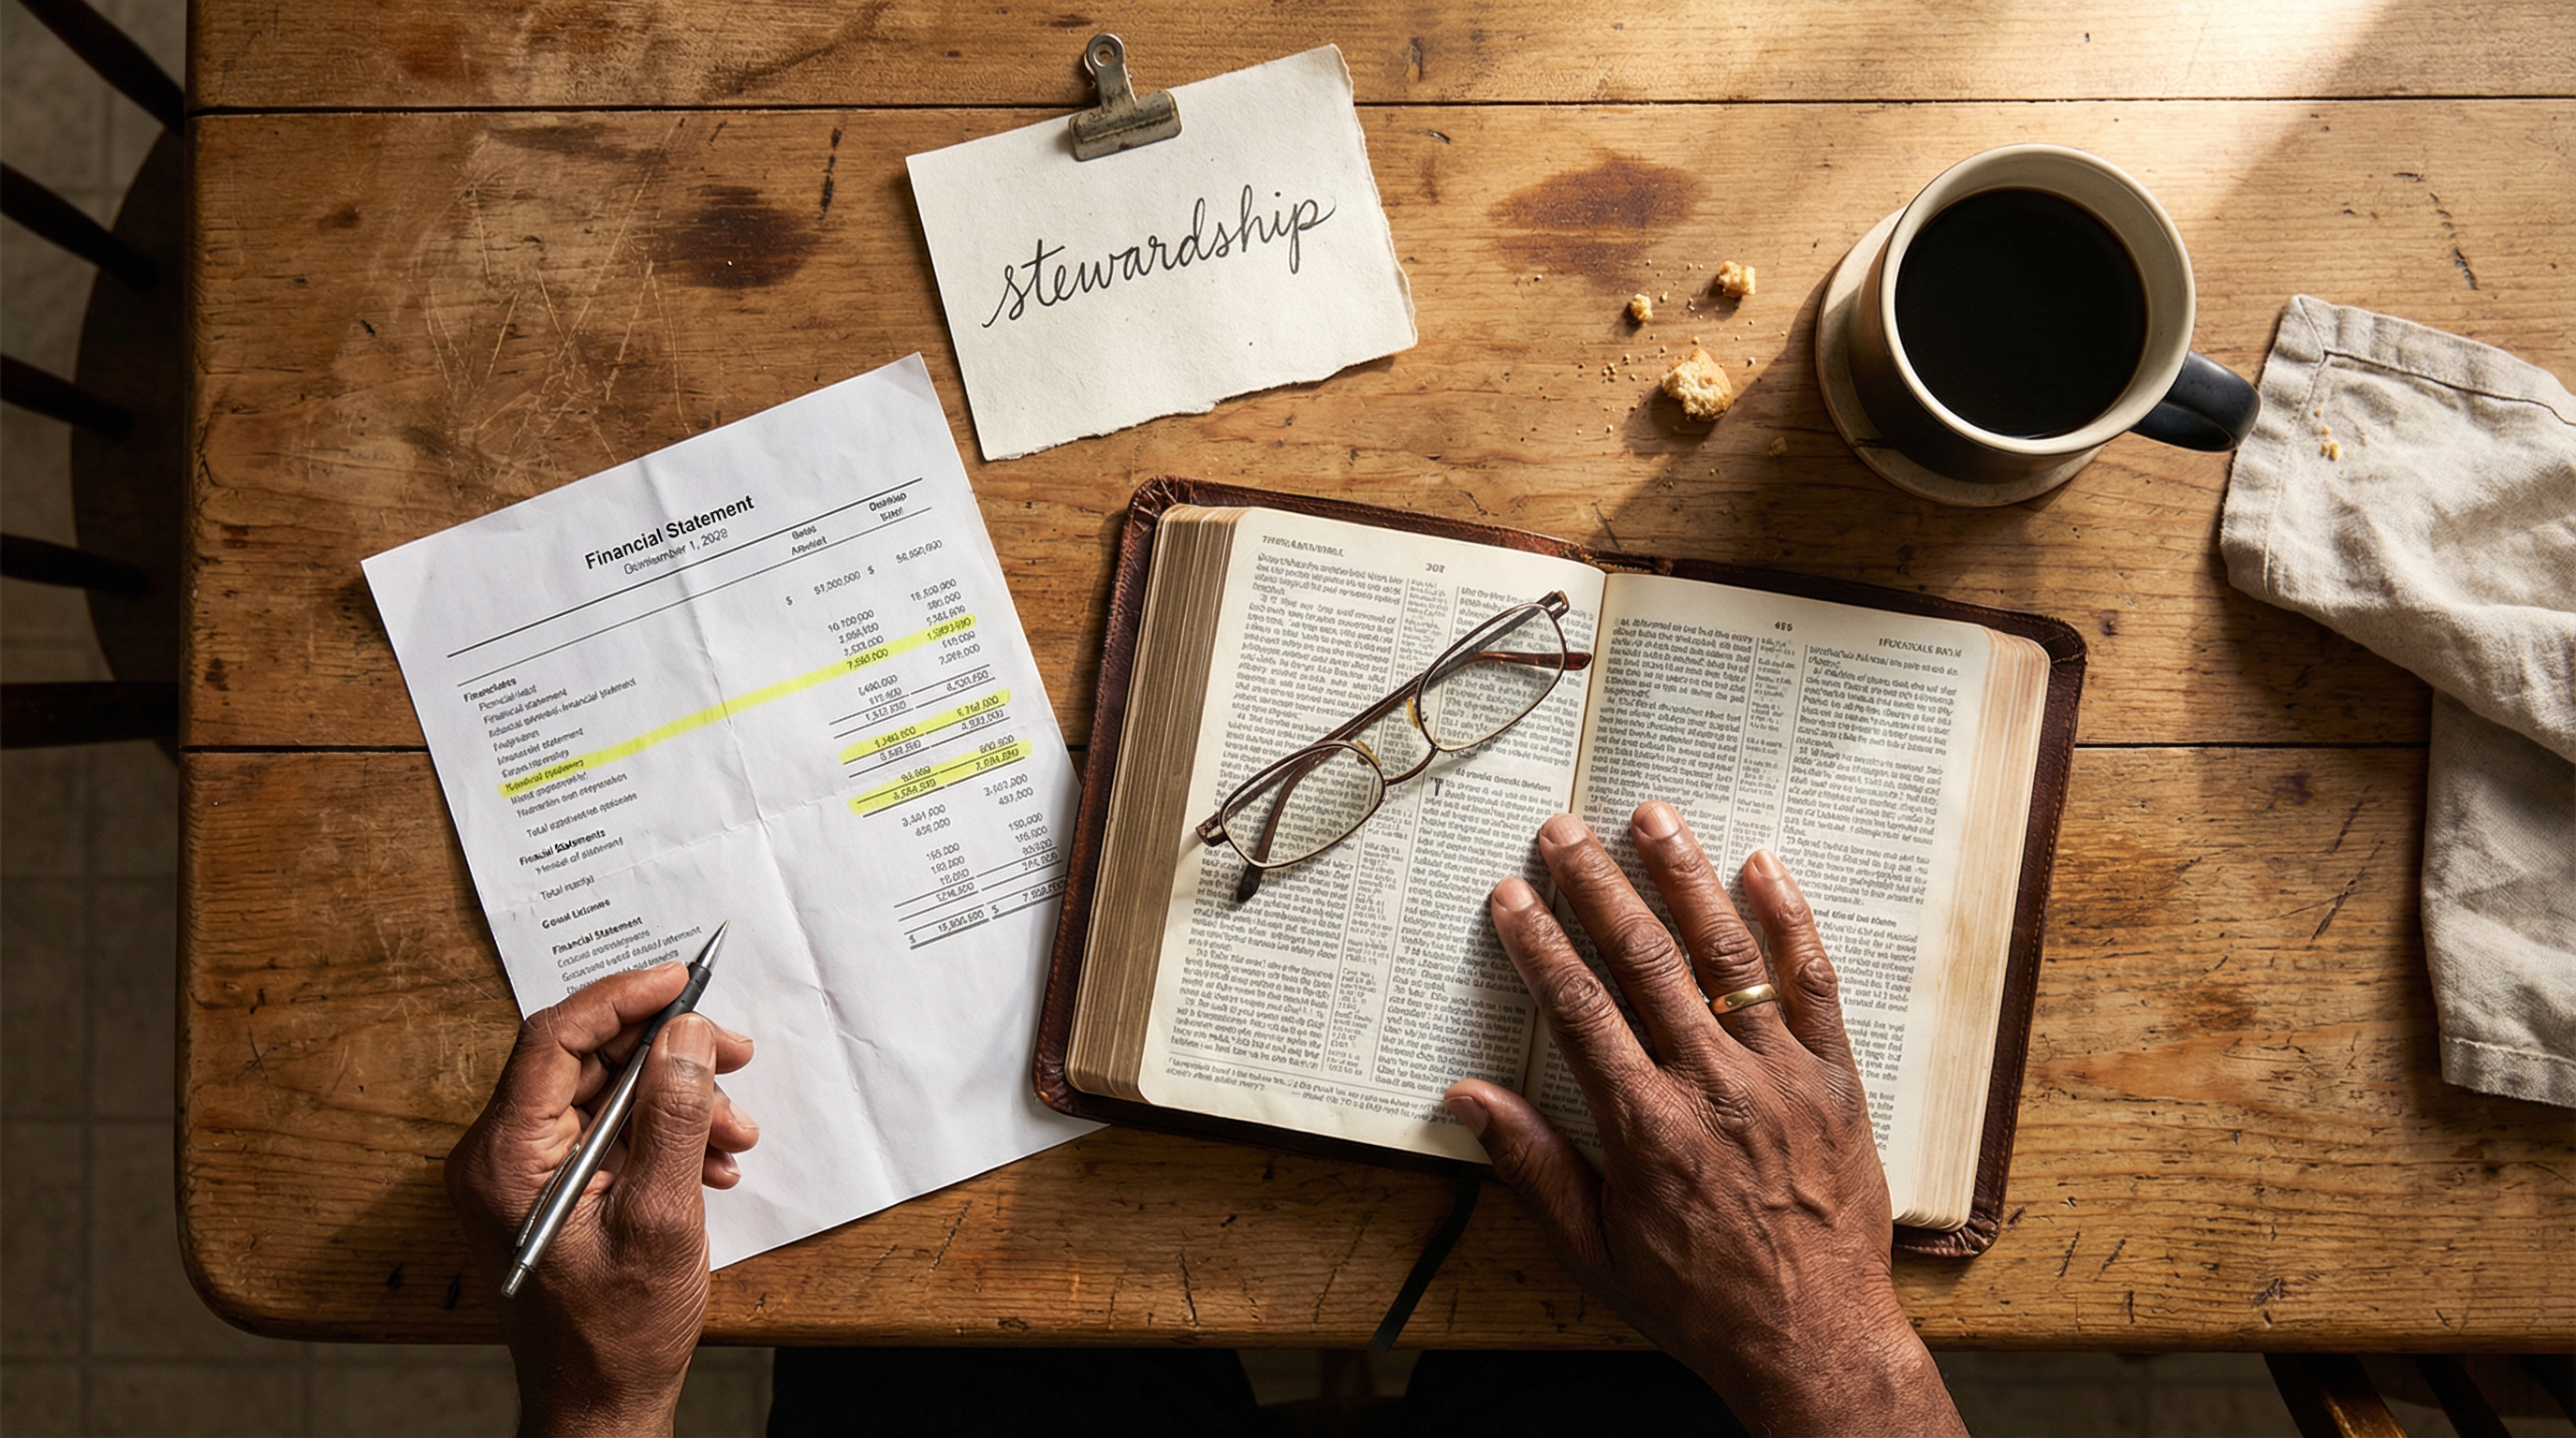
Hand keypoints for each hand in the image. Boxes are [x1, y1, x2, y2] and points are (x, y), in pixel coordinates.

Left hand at [447, 964, 759, 1436]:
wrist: (601, 1404)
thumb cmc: (618, 1332)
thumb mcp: (662, 1218)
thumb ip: (674, 1118)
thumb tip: (688, 1035)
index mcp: (505, 1158)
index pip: (553, 1038)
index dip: (622, 998)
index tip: (683, 981)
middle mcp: (501, 1155)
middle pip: (584, 1060)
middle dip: (667, 1053)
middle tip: (734, 1052)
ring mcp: (523, 1173)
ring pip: (605, 1094)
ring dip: (677, 1100)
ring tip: (734, 1130)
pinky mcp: (551, 1188)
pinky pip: (608, 1132)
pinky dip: (664, 1134)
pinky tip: (711, 1161)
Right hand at [1446, 804, 1962, 1437]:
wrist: (1814, 1341)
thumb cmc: (1698, 1301)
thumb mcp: (1593, 1249)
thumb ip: (1530, 1164)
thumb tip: (1467, 1096)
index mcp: (1643, 1126)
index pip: (1577, 1008)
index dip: (1539, 942)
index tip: (1512, 894)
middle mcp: (1711, 1086)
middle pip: (1645, 961)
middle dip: (1598, 886)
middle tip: (1565, 830)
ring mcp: (1779, 1077)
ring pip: (1728, 955)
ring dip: (1685, 877)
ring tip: (1653, 817)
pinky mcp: (1836, 1081)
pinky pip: (1815, 985)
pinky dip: (1790, 922)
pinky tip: (1763, 867)